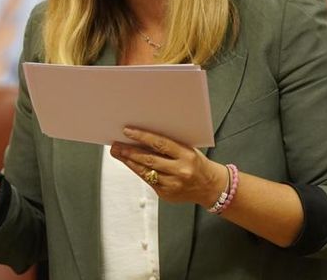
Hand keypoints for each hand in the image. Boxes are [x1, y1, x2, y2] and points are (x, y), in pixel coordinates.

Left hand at [110, 127, 227, 206]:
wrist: (210, 187)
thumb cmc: (197, 163)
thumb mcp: (188, 149)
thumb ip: (170, 145)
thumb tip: (143, 137)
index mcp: (187, 155)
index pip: (160, 143)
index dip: (142, 137)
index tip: (127, 131)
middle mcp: (180, 170)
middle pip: (149, 159)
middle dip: (129, 151)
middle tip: (116, 145)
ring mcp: (173, 184)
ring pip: (145, 171)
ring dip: (129, 161)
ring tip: (118, 153)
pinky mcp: (167, 194)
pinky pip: (148, 181)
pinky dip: (138, 171)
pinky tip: (130, 164)